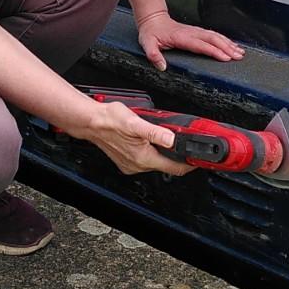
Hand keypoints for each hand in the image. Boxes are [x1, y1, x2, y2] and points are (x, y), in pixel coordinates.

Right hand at [76, 100, 194, 175]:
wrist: (91, 121)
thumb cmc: (109, 120)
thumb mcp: (135, 122)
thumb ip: (156, 132)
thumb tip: (172, 139)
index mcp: (143, 158)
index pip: (174, 168)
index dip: (189, 164)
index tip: (198, 160)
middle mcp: (138, 165)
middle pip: (166, 165)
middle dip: (178, 157)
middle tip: (187, 145)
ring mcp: (131, 164)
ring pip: (156, 162)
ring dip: (165, 153)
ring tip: (171, 140)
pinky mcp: (126, 160)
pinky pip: (146, 159)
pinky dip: (153, 152)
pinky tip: (152, 141)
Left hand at [135, 10, 245, 71]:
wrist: (153, 19)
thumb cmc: (151, 32)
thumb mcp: (147, 44)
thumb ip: (153, 55)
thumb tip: (162, 66)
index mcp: (181, 37)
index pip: (201, 45)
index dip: (213, 51)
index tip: (224, 57)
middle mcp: (191, 33)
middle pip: (213, 39)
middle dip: (227, 47)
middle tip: (238, 57)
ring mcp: (195, 31)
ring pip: (215, 36)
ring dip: (228, 44)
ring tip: (239, 52)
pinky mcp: (196, 31)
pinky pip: (213, 35)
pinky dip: (224, 40)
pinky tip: (231, 45)